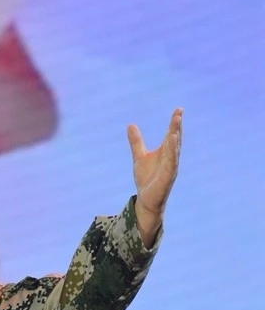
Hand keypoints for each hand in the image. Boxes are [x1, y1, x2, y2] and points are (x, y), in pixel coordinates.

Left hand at [127, 108, 182, 245]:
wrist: (146, 200)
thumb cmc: (146, 178)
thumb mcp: (139, 156)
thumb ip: (136, 142)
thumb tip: (131, 125)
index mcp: (165, 153)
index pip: (171, 134)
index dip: (175, 123)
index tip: (179, 109)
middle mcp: (171, 159)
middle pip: (175, 140)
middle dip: (177, 127)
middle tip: (179, 113)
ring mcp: (170, 168)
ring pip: (174, 150)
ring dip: (175, 137)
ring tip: (176, 124)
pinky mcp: (167, 178)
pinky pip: (171, 164)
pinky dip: (172, 153)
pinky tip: (172, 143)